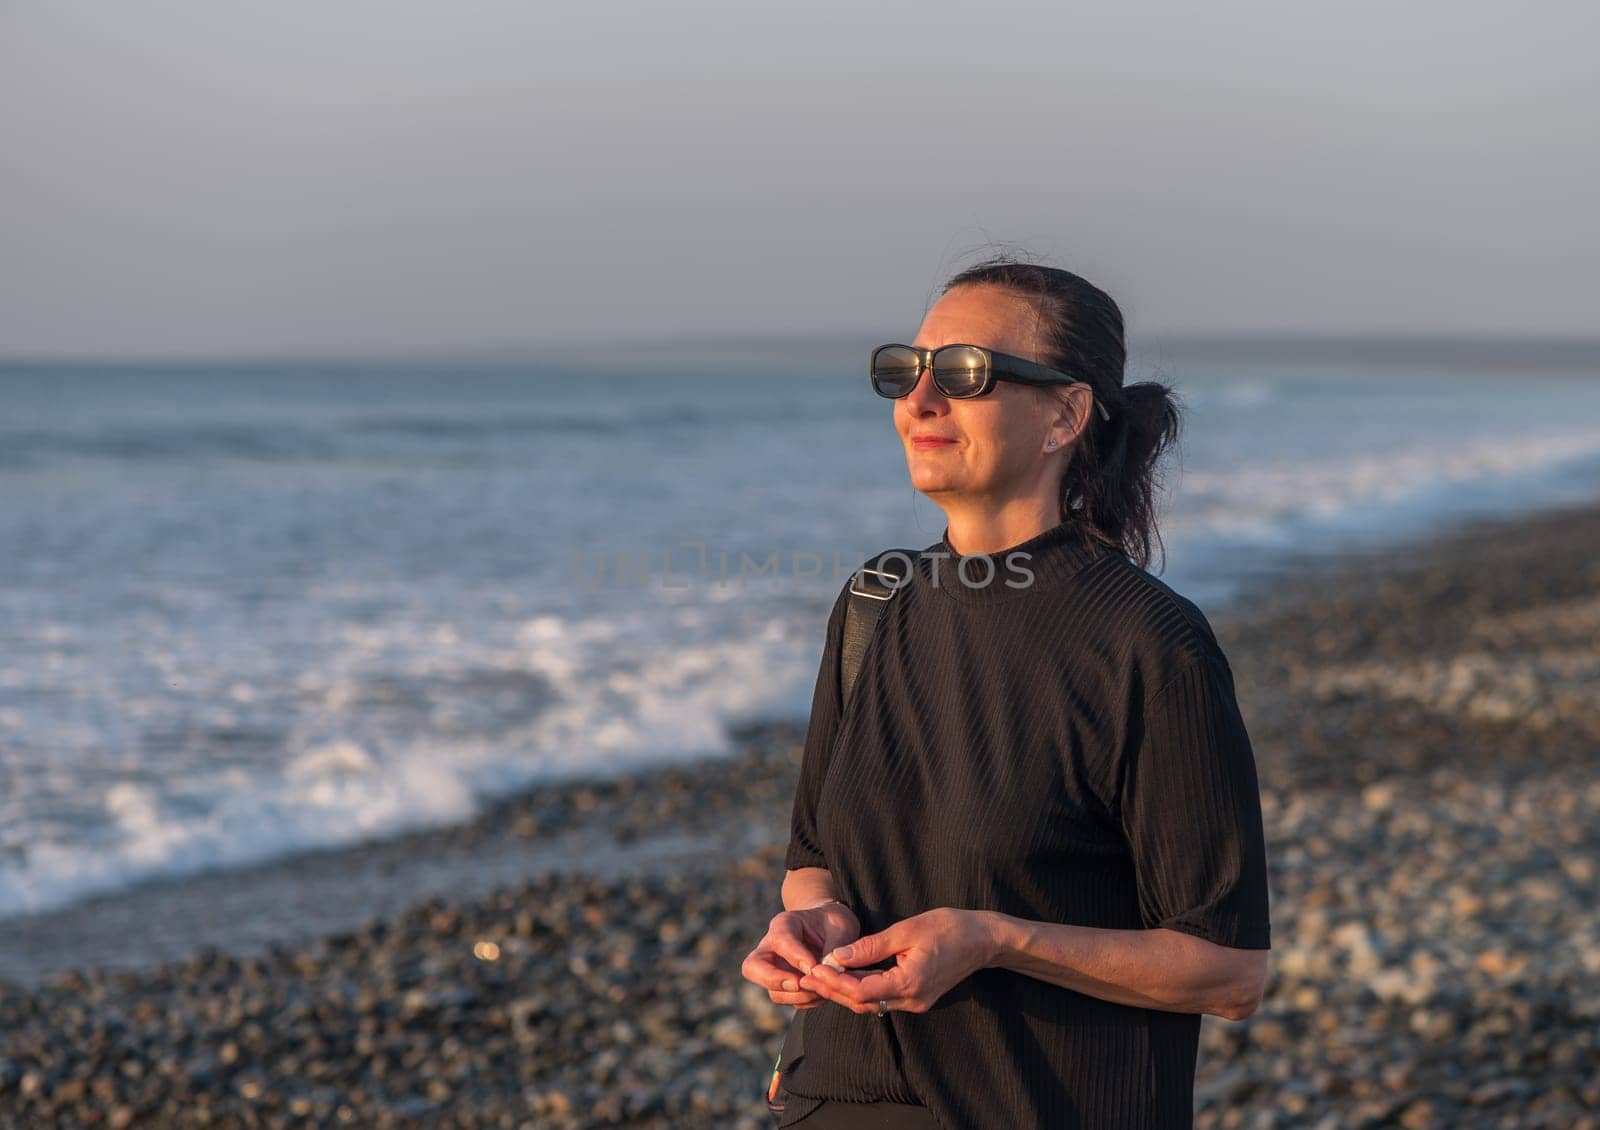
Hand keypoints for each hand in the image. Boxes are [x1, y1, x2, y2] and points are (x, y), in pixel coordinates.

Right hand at [742, 900, 861, 1008]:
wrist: (831, 929)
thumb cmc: (835, 923)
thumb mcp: (841, 926)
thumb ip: (836, 947)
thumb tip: (831, 970)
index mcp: (784, 924)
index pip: (780, 941)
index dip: (795, 957)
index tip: (814, 968)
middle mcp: (770, 947)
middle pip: (752, 967)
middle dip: (774, 980)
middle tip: (799, 984)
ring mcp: (774, 969)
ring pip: (772, 990)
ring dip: (797, 996)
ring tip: (822, 989)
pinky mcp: (783, 986)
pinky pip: (788, 1000)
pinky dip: (806, 1001)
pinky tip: (823, 992)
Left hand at [798, 907, 996, 1014]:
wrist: (982, 940)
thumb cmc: (948, 927)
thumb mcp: (907, 930)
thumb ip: (871, 946)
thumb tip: (837, 956)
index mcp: (910, 983)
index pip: (861, 991)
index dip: (834, 982)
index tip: (813, 968)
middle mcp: (912, 1000)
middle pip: (862, 1002)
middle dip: (833, 990)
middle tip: (806, 977)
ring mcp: (916, 1002)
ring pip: (871, 1003)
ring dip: (844, 991)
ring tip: (818, 976)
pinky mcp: (916, 998)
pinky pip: (882, 998)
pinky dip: (861, 988)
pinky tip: (845, 975)